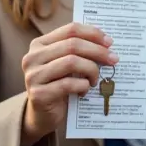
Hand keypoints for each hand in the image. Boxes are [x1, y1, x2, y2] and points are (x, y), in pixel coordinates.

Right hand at [21, 23, 118, 145]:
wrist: (43, 116)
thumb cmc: (58, 85)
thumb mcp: (65, 64)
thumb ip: (77, 51)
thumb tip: (106, 42)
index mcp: (40, 44)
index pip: (70, 30)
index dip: (92, 33)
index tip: (109, 42)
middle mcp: (32, 57)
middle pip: (72, 45)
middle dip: (97, 51)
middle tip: (113, 59)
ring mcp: (33, 76)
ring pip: (71, 62)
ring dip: (91, 69)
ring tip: (96, 79)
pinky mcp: (38, 94)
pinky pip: (67, 84)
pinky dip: (82, 85)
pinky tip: (85, 90)